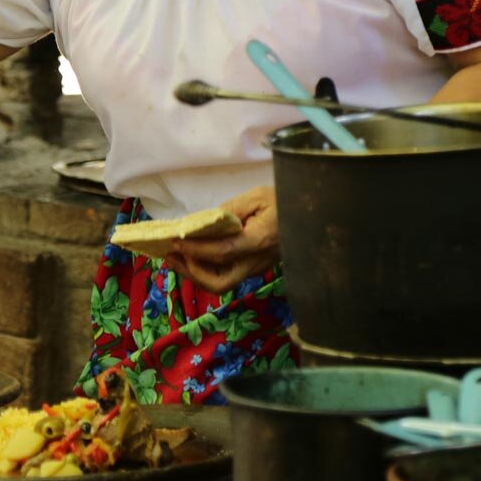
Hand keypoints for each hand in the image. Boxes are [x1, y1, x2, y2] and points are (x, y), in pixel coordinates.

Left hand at [166, 186, 280, 295]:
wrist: (309, 217)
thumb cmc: (284, 201)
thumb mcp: (257, 196)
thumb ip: (230, 209)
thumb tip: (203, 223)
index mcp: (259, 241)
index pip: (223, 252)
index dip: (196, 249)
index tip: (175, 240)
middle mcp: (256, 262)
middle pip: (219, 282)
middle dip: (191, 272)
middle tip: (171, 255)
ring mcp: (255, 268)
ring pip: (221, 284)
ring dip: (194, 273)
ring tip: (174, 257)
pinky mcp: (252, 268)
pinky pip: (225, 275)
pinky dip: (204, 269)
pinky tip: (191, 255)